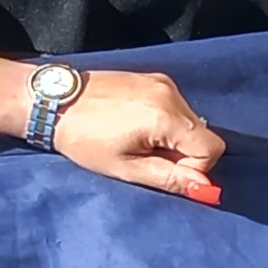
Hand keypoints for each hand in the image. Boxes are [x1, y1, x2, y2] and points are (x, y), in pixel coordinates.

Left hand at [52, 71, 225, 202]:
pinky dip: (165, 122)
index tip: (162, 170)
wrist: (54, 102)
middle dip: (183, 153)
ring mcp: (162, 82)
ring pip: (190, 121)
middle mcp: (170, 93)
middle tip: (145, 157)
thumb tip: (206, 189)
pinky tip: (135, 125)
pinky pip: (176, 106)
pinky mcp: (152, 77)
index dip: (193, 168)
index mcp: (166, 116)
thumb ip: (170, 178)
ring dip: (173, 138)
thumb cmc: (84, 140)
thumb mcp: (126, 168)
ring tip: (136, 140)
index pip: (212, 148)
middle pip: (202, 133)